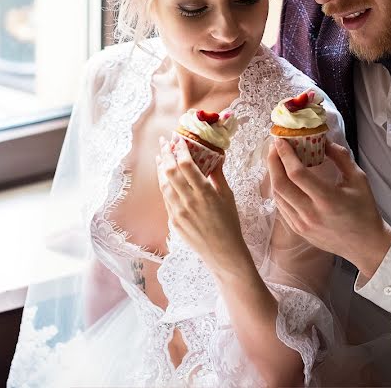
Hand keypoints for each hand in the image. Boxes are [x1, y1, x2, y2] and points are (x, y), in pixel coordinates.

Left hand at [157, 137, 254, 278]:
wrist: (222, 252)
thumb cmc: (229, 223)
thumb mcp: (228, 196)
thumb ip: (218, 175)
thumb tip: (215, 156)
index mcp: (204, 193)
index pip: (187, 165)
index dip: (180, 149)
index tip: (178, 138)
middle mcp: (188, 201)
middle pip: (170, 171)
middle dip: (166, 153)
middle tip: (164, 141)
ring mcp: (178, 212)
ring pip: (164, 184)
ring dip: (161, 168)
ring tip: (160, 156)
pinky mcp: (173, 221)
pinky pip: (166, 198)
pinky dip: (164, 184)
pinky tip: (164, 177)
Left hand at [267, 139, 390, 278]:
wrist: (365, 245)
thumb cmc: (364, 210)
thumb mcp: (358, 179)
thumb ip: (341, 157)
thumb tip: (324, 140)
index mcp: (327, 199)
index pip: (297, 174)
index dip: (285, 155)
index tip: (280, 140)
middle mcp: (310, 213)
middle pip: (280, 184)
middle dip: (273, 162)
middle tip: (274, 146)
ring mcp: (302, 224)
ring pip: (277, 196)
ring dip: (273, 175)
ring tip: (276, 159)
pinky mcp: (298, 230)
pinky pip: (282, 207)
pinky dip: (279, 190)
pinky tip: (282, 178)